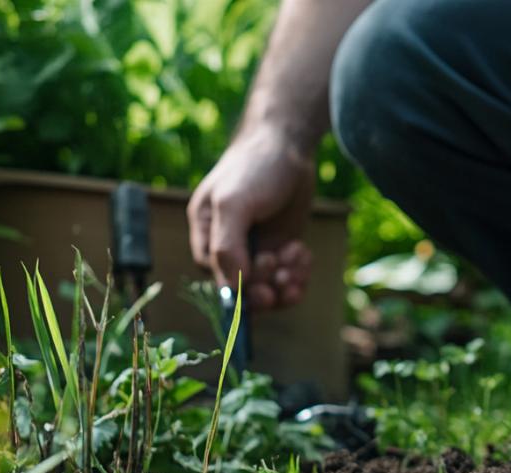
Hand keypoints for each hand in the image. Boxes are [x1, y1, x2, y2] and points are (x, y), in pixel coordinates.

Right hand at [188, 126, 315, 308]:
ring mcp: (257, 247)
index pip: (215, 276)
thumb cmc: (254, 168)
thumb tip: (235, 288)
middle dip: (265, 288)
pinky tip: (304, 253)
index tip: (261, 281)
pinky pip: (287, 277)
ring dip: (285, 282)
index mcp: (206, 232)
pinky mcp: (281, 247)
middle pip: (244, 288)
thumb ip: (226, 245)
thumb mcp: (233, 203)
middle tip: (283, 276)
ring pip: (269, 287)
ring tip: (298, 258)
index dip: (239, 287)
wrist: (289, 145)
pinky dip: (298, 274)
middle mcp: (230, 244)